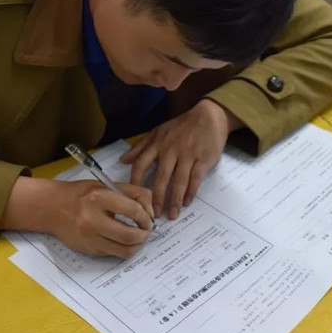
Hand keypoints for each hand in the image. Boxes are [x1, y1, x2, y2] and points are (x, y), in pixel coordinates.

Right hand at [2, 177, 153, 257]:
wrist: (52, 207)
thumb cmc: (83, 194)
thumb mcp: (108, 185)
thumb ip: (134, 194)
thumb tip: (151, 213)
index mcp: (99, 198)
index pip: (133, 211)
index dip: (147, 217)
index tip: (149, 219)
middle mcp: (92, 219)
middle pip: (130, 236)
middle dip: (144, 235)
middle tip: (146, 231)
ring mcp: (89, 238)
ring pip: (124, 251)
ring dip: (137, 246)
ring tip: (138, 237)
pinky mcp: (88, 250)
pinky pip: (113, 253)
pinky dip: (122, 248)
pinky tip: (121, 239)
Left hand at [120, 99, 241, 219]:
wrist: (209, 117)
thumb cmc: (182, 126)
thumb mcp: (158, 132)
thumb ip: (140, 147)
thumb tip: (122, 160)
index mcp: (157, 144)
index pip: (141, 164)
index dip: (135, 182)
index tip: (133, 198)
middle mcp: (170, 151)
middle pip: (161, 178)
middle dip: (157, 198)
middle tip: (154, 215)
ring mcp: (188, 155)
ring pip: (179, 181)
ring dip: (175, 200)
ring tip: (172, 215)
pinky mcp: (203, 160)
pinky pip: (195, 179)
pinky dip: (191, 192)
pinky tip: (187, 202)